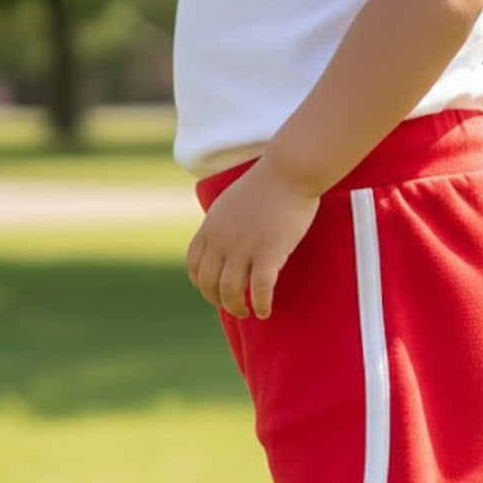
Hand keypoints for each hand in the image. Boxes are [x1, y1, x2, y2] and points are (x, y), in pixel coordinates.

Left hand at [186, 155, 320, 318]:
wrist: (289, 171)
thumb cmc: (268, 185)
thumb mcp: (231, 203)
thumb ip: (224, 224)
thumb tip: (228, 245)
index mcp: (211, 227)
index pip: (194, 265)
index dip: (201, 284)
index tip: (214, 292)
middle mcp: (222, 239)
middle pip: (208, 283)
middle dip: (218, 301)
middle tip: (235, 308)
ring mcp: (244, 247)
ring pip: (230, 291)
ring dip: (236, 307)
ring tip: (248, 312)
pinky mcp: (269, 252)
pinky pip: (260, 289)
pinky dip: (261, 305)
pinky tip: (265, 311)